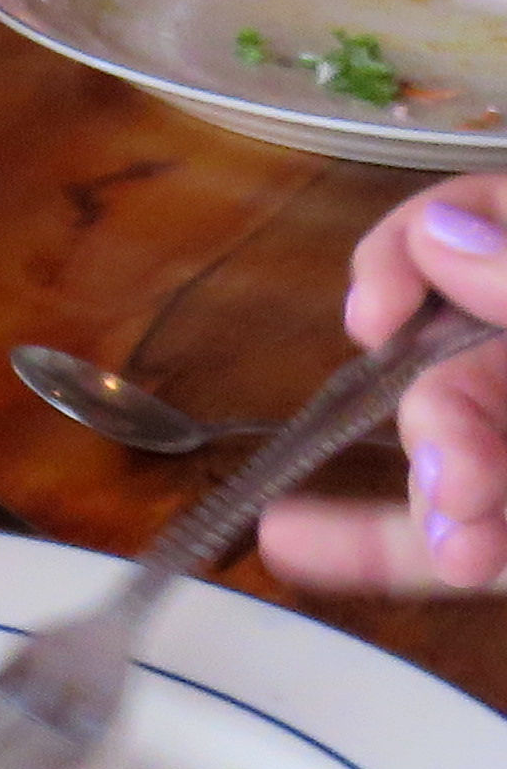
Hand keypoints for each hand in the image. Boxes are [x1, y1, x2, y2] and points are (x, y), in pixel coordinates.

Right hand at [254, 180, 506, 594]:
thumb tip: (442, 234)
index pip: (480, 215)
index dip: (417, 245)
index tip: (378, 314)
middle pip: (457, 346)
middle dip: (438, 409)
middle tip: (457, 478)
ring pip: (444, 447)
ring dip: (421, 494)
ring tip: (453, 553)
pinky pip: (435, 539)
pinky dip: (368, 546)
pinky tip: (287, 541)